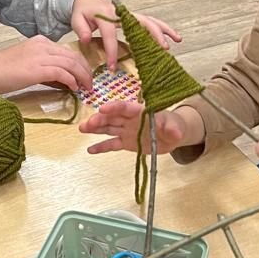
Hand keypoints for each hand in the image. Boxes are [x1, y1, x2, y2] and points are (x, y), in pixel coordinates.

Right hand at [0, 35, 92, 94]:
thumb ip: (43, 67)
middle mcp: (42, 45)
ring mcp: (39, 56)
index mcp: (40, 42)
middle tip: (90, 84)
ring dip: (82, 77)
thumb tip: (62, 79)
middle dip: (85, 71)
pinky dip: (71, 80)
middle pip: (73, 56)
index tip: (85, 76)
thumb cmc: (1, 71)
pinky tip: (74, 88)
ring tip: (86, 88)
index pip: (68, 51)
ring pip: (71, 63)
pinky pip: (62, 72)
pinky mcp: (36, 68)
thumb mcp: (26, 63)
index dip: (80, 64)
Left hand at [70, 0, 181, 73]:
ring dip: (163, 32)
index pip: (110, 35)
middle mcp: (122, 14)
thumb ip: (81, 29)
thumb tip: (87, 39)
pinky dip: (164, 29)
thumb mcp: (77, 19)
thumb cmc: (84, 11)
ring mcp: (130, 15)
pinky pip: (151, 22)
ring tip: (174, 44)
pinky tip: (175, 38)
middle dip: (151, 36)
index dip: (112, 51)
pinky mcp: (135, 18)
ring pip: (150, 21)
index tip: (113, 67)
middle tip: (160, 50)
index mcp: (106, 15)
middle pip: (140, 23)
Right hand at [81, 100, 201, 154]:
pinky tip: (90, 150)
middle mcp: (130, 120)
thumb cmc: (174, 125)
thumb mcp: (176, 126)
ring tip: (82, 128)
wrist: (173, 135)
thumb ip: (172, 128)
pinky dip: (101, 147)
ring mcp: (126, 131)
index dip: (114, 107)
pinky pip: (112, 144)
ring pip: (108, 128)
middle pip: (113, 118)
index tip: (103, 108)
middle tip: (88, 123)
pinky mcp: (126, 142)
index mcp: (140, 112)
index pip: (126, 108)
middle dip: (100, 119)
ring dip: (95, 128)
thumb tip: (173, 131)